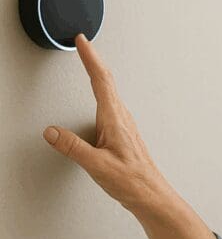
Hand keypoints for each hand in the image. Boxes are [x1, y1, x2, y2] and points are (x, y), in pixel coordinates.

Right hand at [42, 34, 170, 212]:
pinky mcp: (123, 134)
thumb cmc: (132, 182)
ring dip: (99, 74)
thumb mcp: (96, 165)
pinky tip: (100, 94)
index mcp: (115, 120)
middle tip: (83, 42)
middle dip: (93, 59)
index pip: (101, 81)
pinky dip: (102, 91)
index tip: (82, 41)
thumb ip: (72, 147)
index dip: (90, 59)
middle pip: (106, 81)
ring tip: (89, 60)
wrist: (152, 196)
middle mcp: (122, 118)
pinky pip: (110, 105)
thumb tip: (51, 132)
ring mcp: (124, 125)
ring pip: (109, 92)